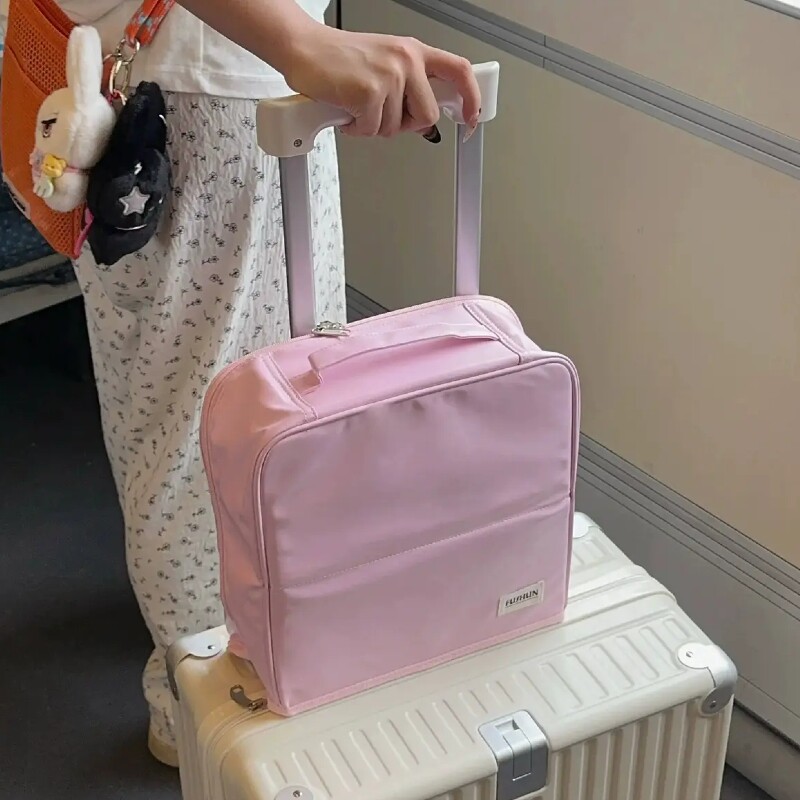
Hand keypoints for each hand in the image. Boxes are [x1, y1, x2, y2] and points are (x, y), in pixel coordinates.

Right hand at [282, 24, 480, 137]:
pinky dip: (356, 129)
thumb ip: (409, 87)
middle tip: (382, 115)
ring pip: (396, 128)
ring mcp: (389, 76)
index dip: (471, 98)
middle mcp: (406, 60)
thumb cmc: (340, 59)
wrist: (305, 49)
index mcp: (413, 52)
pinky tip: (346, 111)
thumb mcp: (385, 63)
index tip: (471, 117)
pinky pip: (372, 130)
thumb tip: (425, 120)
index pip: (458, 71)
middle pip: (427, 116)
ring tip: (357, 106)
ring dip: (373, 126)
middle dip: (404, 125)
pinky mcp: (369, 92)